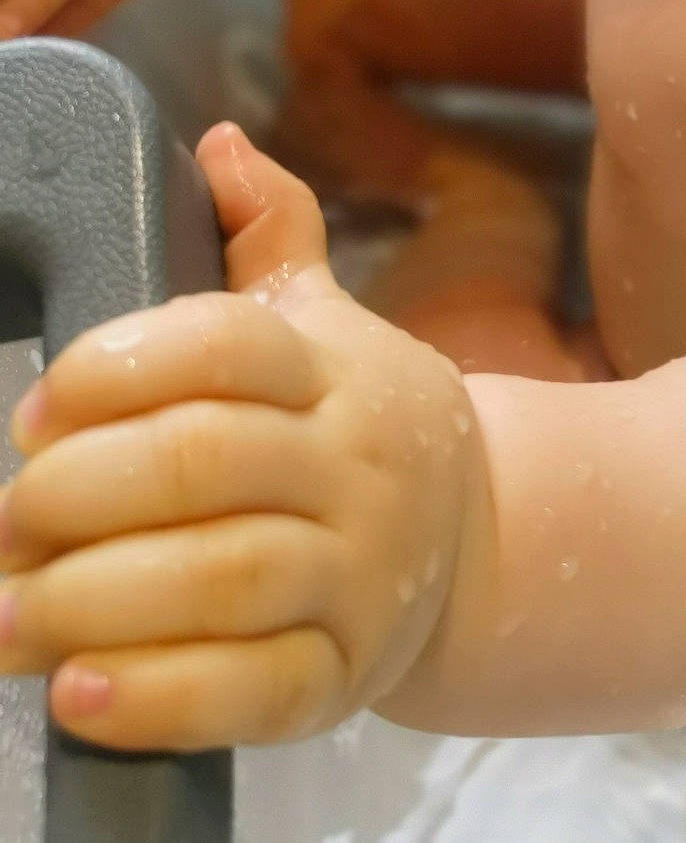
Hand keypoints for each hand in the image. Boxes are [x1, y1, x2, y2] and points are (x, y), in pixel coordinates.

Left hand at [0, 127, 476, 750]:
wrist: (480, 542)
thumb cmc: (360, 423)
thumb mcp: (327, 320)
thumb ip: (270, 231)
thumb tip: (219, 143)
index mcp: (333, 368)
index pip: (225, 344)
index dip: (118, 368)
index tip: (34, 409)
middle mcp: (352, 464)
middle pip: (204, 462)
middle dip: (78, 496)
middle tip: (1, 524)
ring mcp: (359, 572)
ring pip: (223, 580)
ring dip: (93, 601)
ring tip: (4, 619)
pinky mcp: (347, 675)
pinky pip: (258, 692)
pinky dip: (161, 699)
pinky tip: (79, 692)